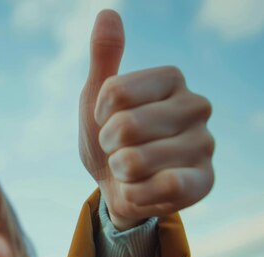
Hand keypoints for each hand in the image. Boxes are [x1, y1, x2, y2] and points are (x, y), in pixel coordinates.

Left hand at [78, 10, 213, 229]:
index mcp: (172, 79)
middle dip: (108, 146)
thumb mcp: (97, 98)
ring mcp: (205, 144)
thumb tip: (107, 13)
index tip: (106, 120)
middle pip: (125, 126)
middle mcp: (197, 106)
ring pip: (135, 160)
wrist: (118, 187)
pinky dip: (137, 193)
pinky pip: (161, 187)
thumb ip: (104, 57)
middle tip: (119, 149)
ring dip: (120, 172)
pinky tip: (144, 188)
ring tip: (131, 170)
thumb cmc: (109, 138)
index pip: (114, 91)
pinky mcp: (205, 181)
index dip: (99, 114)